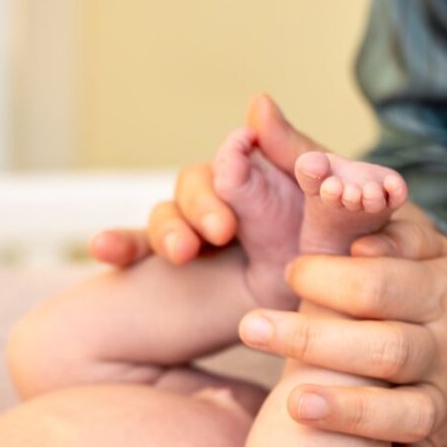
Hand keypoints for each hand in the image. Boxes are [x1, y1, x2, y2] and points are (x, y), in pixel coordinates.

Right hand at [89, 93, 322, 266]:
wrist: (323, 334)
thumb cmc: (339, 275)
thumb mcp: (343, 236)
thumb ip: (326, 182)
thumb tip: (271, 112)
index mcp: (275, 187)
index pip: (244, 154)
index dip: (239, 156)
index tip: (244, 153)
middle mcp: (231, 202)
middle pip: (199, 181)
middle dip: (204, 203)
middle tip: (221, 232)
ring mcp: (197, 234)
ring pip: (167, 214)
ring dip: (169, 230)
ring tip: (183, 255)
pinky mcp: (172, 265)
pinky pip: (137, 249)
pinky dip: (120, 244)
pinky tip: (104, 248)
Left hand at [236, 210, 446, 446]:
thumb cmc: (442, 299)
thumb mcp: (433, 252)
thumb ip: (391, 226)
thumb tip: (348, 212)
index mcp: (445, 292)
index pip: (386, 283)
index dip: (335, 278)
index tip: (287, 273)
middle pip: (384, 347)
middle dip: (317, 339)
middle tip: (251, 328)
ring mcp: (445, 404)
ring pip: (402, 413)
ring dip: (352, 413)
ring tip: (296, 405)